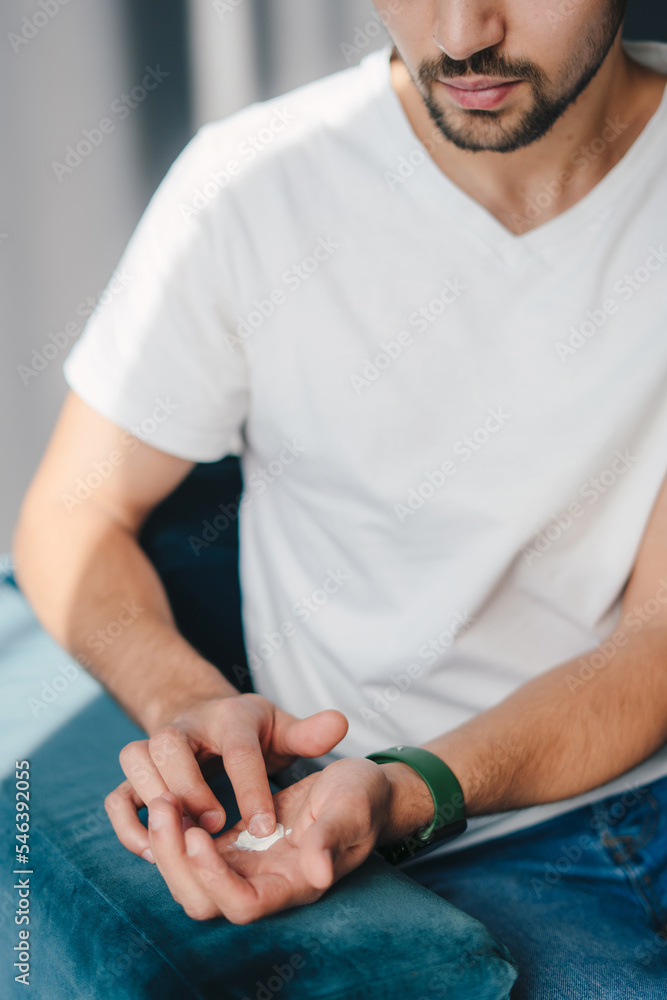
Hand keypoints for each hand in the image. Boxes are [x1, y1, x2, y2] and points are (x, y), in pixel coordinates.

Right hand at [105, 693, 347, 863]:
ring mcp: (154, 751)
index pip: (238, 749)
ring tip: (186, 835)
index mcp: (229, 718)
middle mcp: (185, 728)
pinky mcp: (136, 778)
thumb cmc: (249, 730)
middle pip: (169, 743)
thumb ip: (308, 734)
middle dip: (189, 785)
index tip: (266, 826)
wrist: (202, 717)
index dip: (251, 788)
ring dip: (154, 799)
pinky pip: (117, 797)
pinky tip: (155, 852)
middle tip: (217, 824)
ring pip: (135, 759)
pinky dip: (128, 824)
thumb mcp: (281, 726)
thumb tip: (340, 724)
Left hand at [143, 756, 424, 923]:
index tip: (197, 835)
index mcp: (295, 884)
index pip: (243, 905)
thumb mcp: (352, 807)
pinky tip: (170, 800)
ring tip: (162, 800)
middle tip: (165, 807)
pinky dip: (175, 835)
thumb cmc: (362, 796)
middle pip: (204, 900)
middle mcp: (265, 883)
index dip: (214, 878)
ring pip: (191, 879)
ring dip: (169, 846)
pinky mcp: (236, 844)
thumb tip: (318, 873)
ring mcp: (247, 865)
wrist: (360, 787)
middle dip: (176, 861)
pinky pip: (193, 853)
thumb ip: (331, 838)